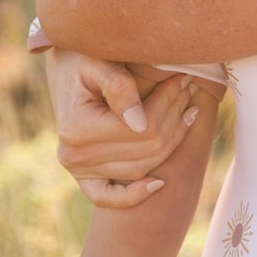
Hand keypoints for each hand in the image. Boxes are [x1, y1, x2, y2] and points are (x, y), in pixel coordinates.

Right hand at [45, 50, 199, 208]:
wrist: (67, 71)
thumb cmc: (85, 59)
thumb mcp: (100, 63)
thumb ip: (119, 87)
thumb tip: (140, 124)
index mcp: (75, 128)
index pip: (141, 128)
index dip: (168, 104)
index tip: (183, 79)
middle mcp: (74, 156)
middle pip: (145, 149)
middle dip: (174, 118)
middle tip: (189, 90)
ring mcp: (79, 171)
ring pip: (141, 168)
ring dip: (170, 141)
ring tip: (187, 110)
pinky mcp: (84, 179)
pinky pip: (109, 197)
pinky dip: (134, 195)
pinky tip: (159, 183)